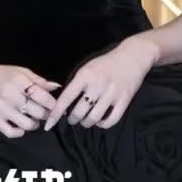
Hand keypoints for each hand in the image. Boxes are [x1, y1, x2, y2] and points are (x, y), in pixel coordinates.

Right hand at [0, 49, 60, 138]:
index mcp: (19, 81)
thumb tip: (57, 87)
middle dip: (45, 114)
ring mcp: (1, 108)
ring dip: (35, 124)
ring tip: (33, 119)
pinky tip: (21, 126)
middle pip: (38, 112)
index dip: (53, 104)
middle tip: (44, 113)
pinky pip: (11, 132)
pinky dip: (20, 132)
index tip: (53, 105)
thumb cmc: (1, 74)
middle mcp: (10, 95)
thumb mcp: (21, 72)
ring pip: (27, 124)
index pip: (43, 97)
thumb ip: (39, 81)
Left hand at [43, 33, 159, 130]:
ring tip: (84, 121)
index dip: (55, 113)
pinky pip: (111, 120)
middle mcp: (97, 85)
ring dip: (86, 123)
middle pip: (79, 112)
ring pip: (93, 118)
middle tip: (72, 119)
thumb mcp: (87, 68)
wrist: (133, 56)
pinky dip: (103, 125)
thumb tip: (63, 103)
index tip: (49, 124)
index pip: (66, 98)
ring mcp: (112, 94)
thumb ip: (76, 84)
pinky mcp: (124, 100)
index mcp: (85, 75)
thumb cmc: (106, 63)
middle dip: (72, 119)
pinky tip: (99, 122)